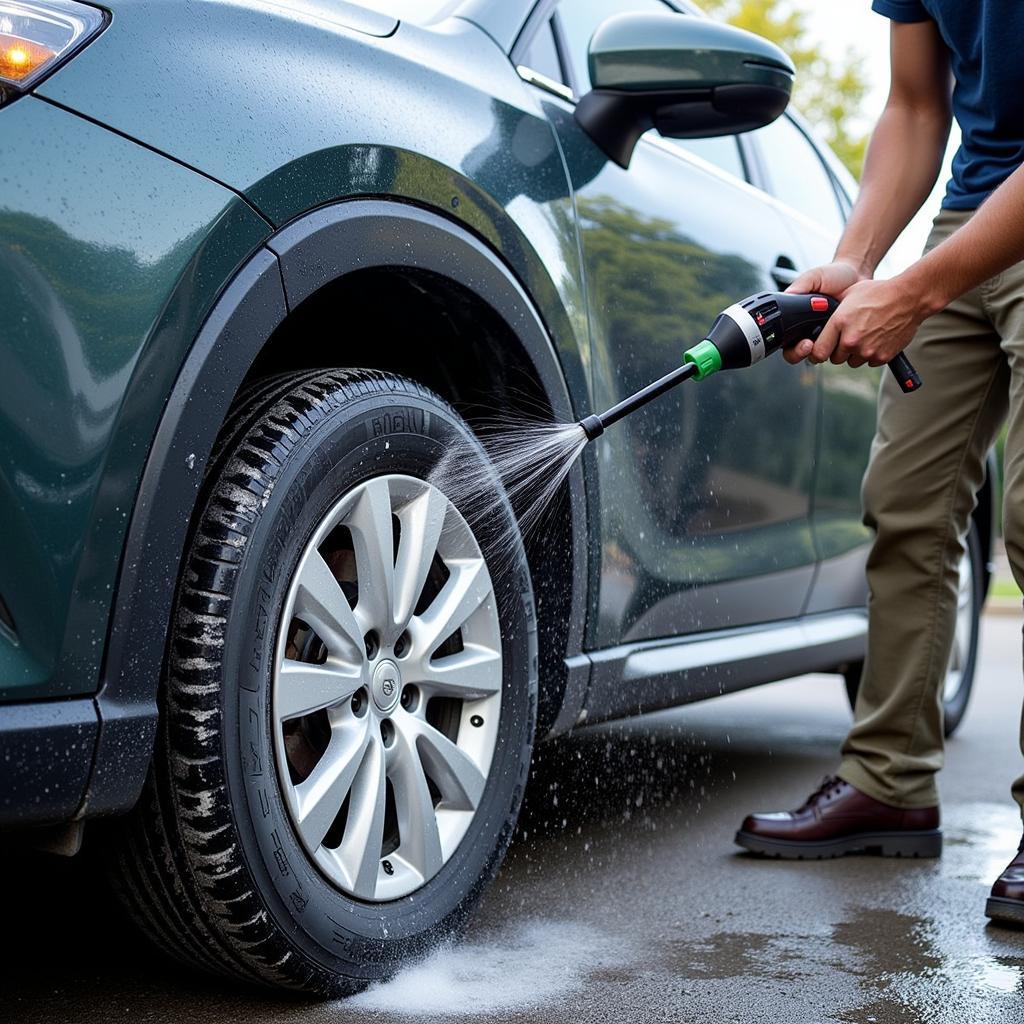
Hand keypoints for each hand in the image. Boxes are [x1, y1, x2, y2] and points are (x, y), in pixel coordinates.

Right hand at [782, 260, 868, 364]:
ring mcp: (825, 335)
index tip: (803, 342)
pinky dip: (839, 348)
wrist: (858, 275)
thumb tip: (786, 296)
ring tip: (829, 339)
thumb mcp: (814, 277)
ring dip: (821, 352)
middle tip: (810, 345)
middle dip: (801, 354)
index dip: (792, 349)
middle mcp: (807, 330)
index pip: (786, 343)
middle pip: (797, 355)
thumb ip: (800, 285)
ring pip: (817, 355)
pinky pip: (837, 350)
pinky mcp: (841, 337)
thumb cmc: (834, 275)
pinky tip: (843, 337)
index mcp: (796, 319)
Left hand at [805, 277, 926, 368]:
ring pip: (853, 362)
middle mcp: (851, 340)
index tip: (821, 350)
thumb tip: (817, 322)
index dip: (818, 353)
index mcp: (839, 323)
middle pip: (835, 359)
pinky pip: (870, 362)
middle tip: (849, 336)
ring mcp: (867, 350)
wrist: (909, 297)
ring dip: (856, 353)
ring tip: (866, 335)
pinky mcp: (882, 357)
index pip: (818, 352)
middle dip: (839, 350)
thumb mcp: (848, 294)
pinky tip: (878, 338)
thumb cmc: (878, 292)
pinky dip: (872, 354)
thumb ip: (831, 312)